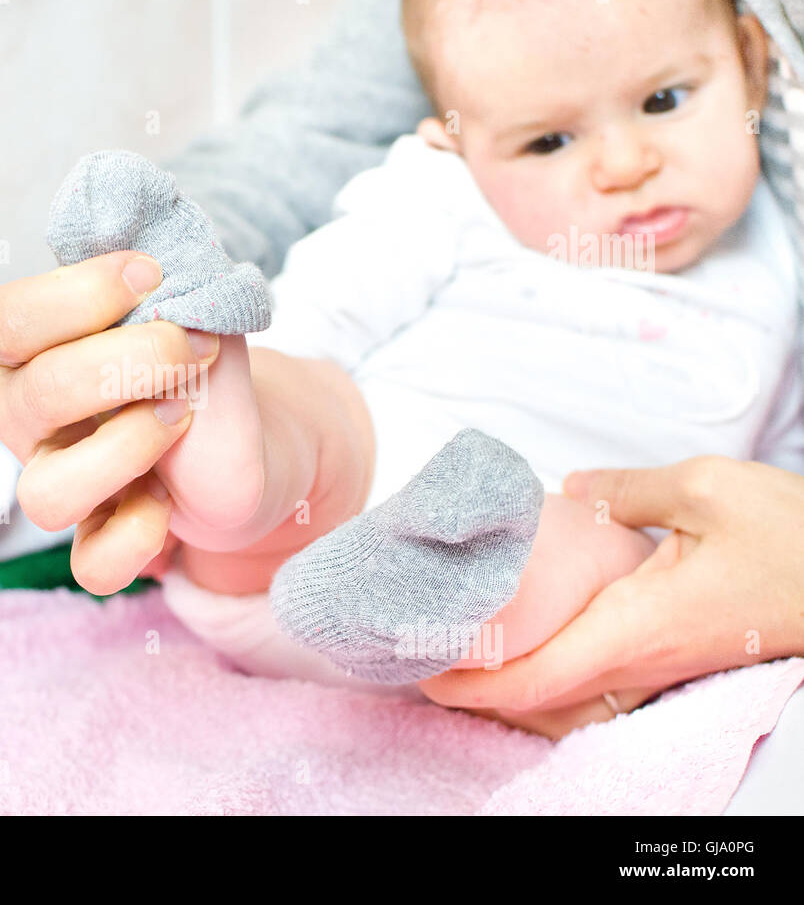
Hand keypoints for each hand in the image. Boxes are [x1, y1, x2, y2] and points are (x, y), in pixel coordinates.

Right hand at [0, 251, 231, 594]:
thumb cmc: (197, 363)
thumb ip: (173, 278)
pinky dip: (138, 537)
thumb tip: (158, 244)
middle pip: (35, 394)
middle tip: (193, 347)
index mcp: (29, 351)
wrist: (247, 440)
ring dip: (125, 450)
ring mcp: (57, 484)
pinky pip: (92, 566)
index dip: (78, 294)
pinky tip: (169, 503)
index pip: (9, 319)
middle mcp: (27, 420)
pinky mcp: (97, 542)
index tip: (152, 274)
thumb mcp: (192, 309)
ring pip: (46, 494)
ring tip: (180, 419)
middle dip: (126, 363)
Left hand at [419, 456, 803, 721]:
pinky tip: (524, 634)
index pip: (534, 679)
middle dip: (470, 683)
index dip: (468, 682)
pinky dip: (545, 667)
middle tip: (415, 648)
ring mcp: (659, 664)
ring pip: (564, 691)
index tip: (419, 666)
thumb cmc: (794, 538)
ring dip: (505, 679)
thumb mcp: (705, 487)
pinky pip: (593, 677)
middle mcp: (641, 659)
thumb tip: (568, 485)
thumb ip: (624, 486)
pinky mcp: (673, 655)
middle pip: (537, 696)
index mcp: (636, 627)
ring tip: (455, 643)